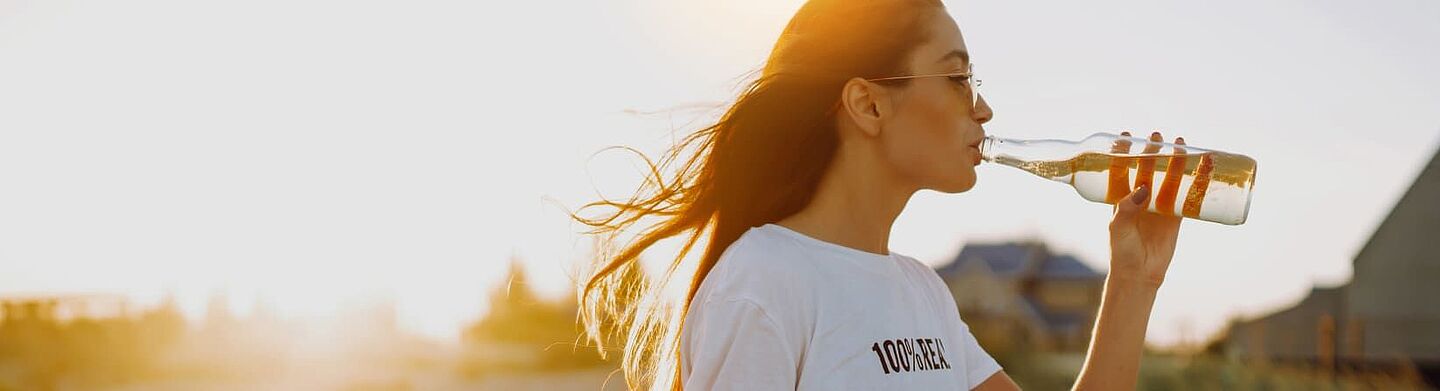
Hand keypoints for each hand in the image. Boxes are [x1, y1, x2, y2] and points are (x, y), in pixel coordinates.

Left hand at [1108, 132, 1183, 287]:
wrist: (1140, 275)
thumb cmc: (1122, 252)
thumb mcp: (1118, 228)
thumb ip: (1126, 209)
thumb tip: (1142, 189)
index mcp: (1121, 198)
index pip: (1121, 170)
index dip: (1123, 153)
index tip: (1126, 136)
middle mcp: (1140, 199)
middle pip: (1147, 169)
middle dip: (1152, 152)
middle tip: (1157, 136)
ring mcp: (1160, 206)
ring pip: (1169, 179)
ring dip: (1175, 162)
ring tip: (1181, 144)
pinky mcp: (1176, 216)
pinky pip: (1188, 195)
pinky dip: (1196, 181)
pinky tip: (1204, 167)